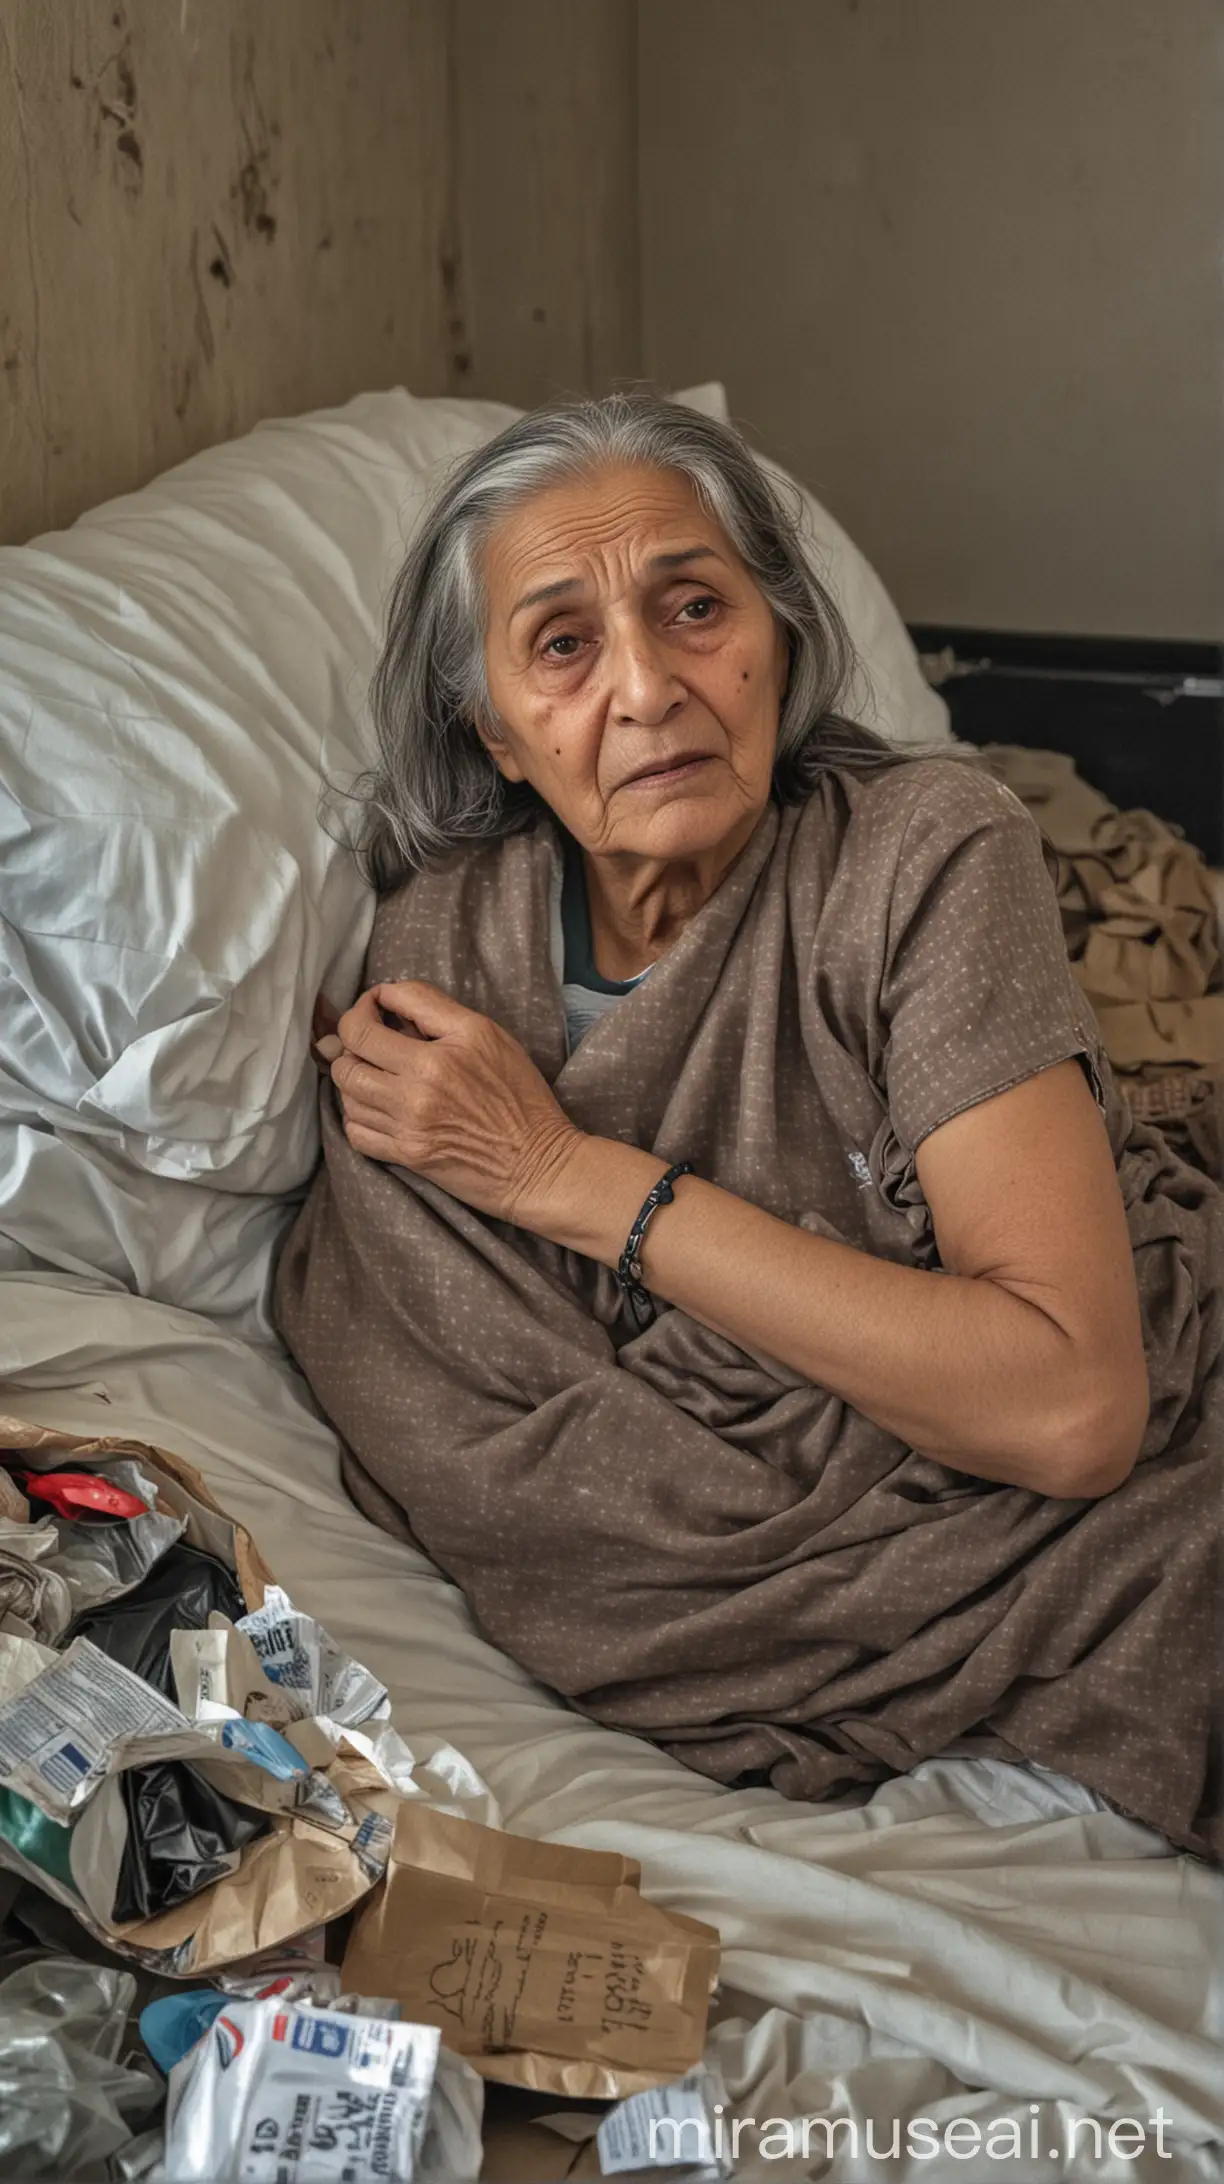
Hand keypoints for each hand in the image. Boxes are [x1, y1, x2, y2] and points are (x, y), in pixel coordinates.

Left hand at [325, 981, 583, 1229]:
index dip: (362, 1007)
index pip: (365, 1026)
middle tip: (372, 1041)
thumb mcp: (488, 1034)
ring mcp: (407, 1127)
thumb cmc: (520, 1095)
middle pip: (347, 1060)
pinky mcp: (406, 1155)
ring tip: (379, 1073)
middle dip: (351, 1043)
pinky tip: (380, 1107)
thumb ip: (433, 1008)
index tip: (375, 1006)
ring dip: (356, 1079)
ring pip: (347, 1095)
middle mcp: (416, 1091)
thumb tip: (386, 997)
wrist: (537, 1163)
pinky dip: (358, 1116)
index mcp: (437, 1057)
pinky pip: (356, 1132)